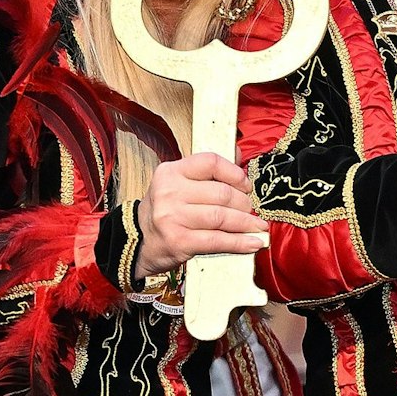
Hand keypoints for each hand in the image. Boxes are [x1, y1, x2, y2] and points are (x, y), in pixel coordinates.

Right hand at [134, 152, 268, 276]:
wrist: (138, 241)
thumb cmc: (166, 210)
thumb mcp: (179, 183)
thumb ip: (208, 170)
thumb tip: (238, 153)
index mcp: (171, 172)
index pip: (210, 162)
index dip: (235, 173)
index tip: (246, 185)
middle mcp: (169, 192)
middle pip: (221, 193)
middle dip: (244, 203)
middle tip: (251, 210)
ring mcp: (172, 217)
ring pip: (221, 217)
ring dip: (246, 223)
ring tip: (258, 226)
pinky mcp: (178, 241)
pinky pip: (217, 240)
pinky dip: (239, 242)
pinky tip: (252, 243)